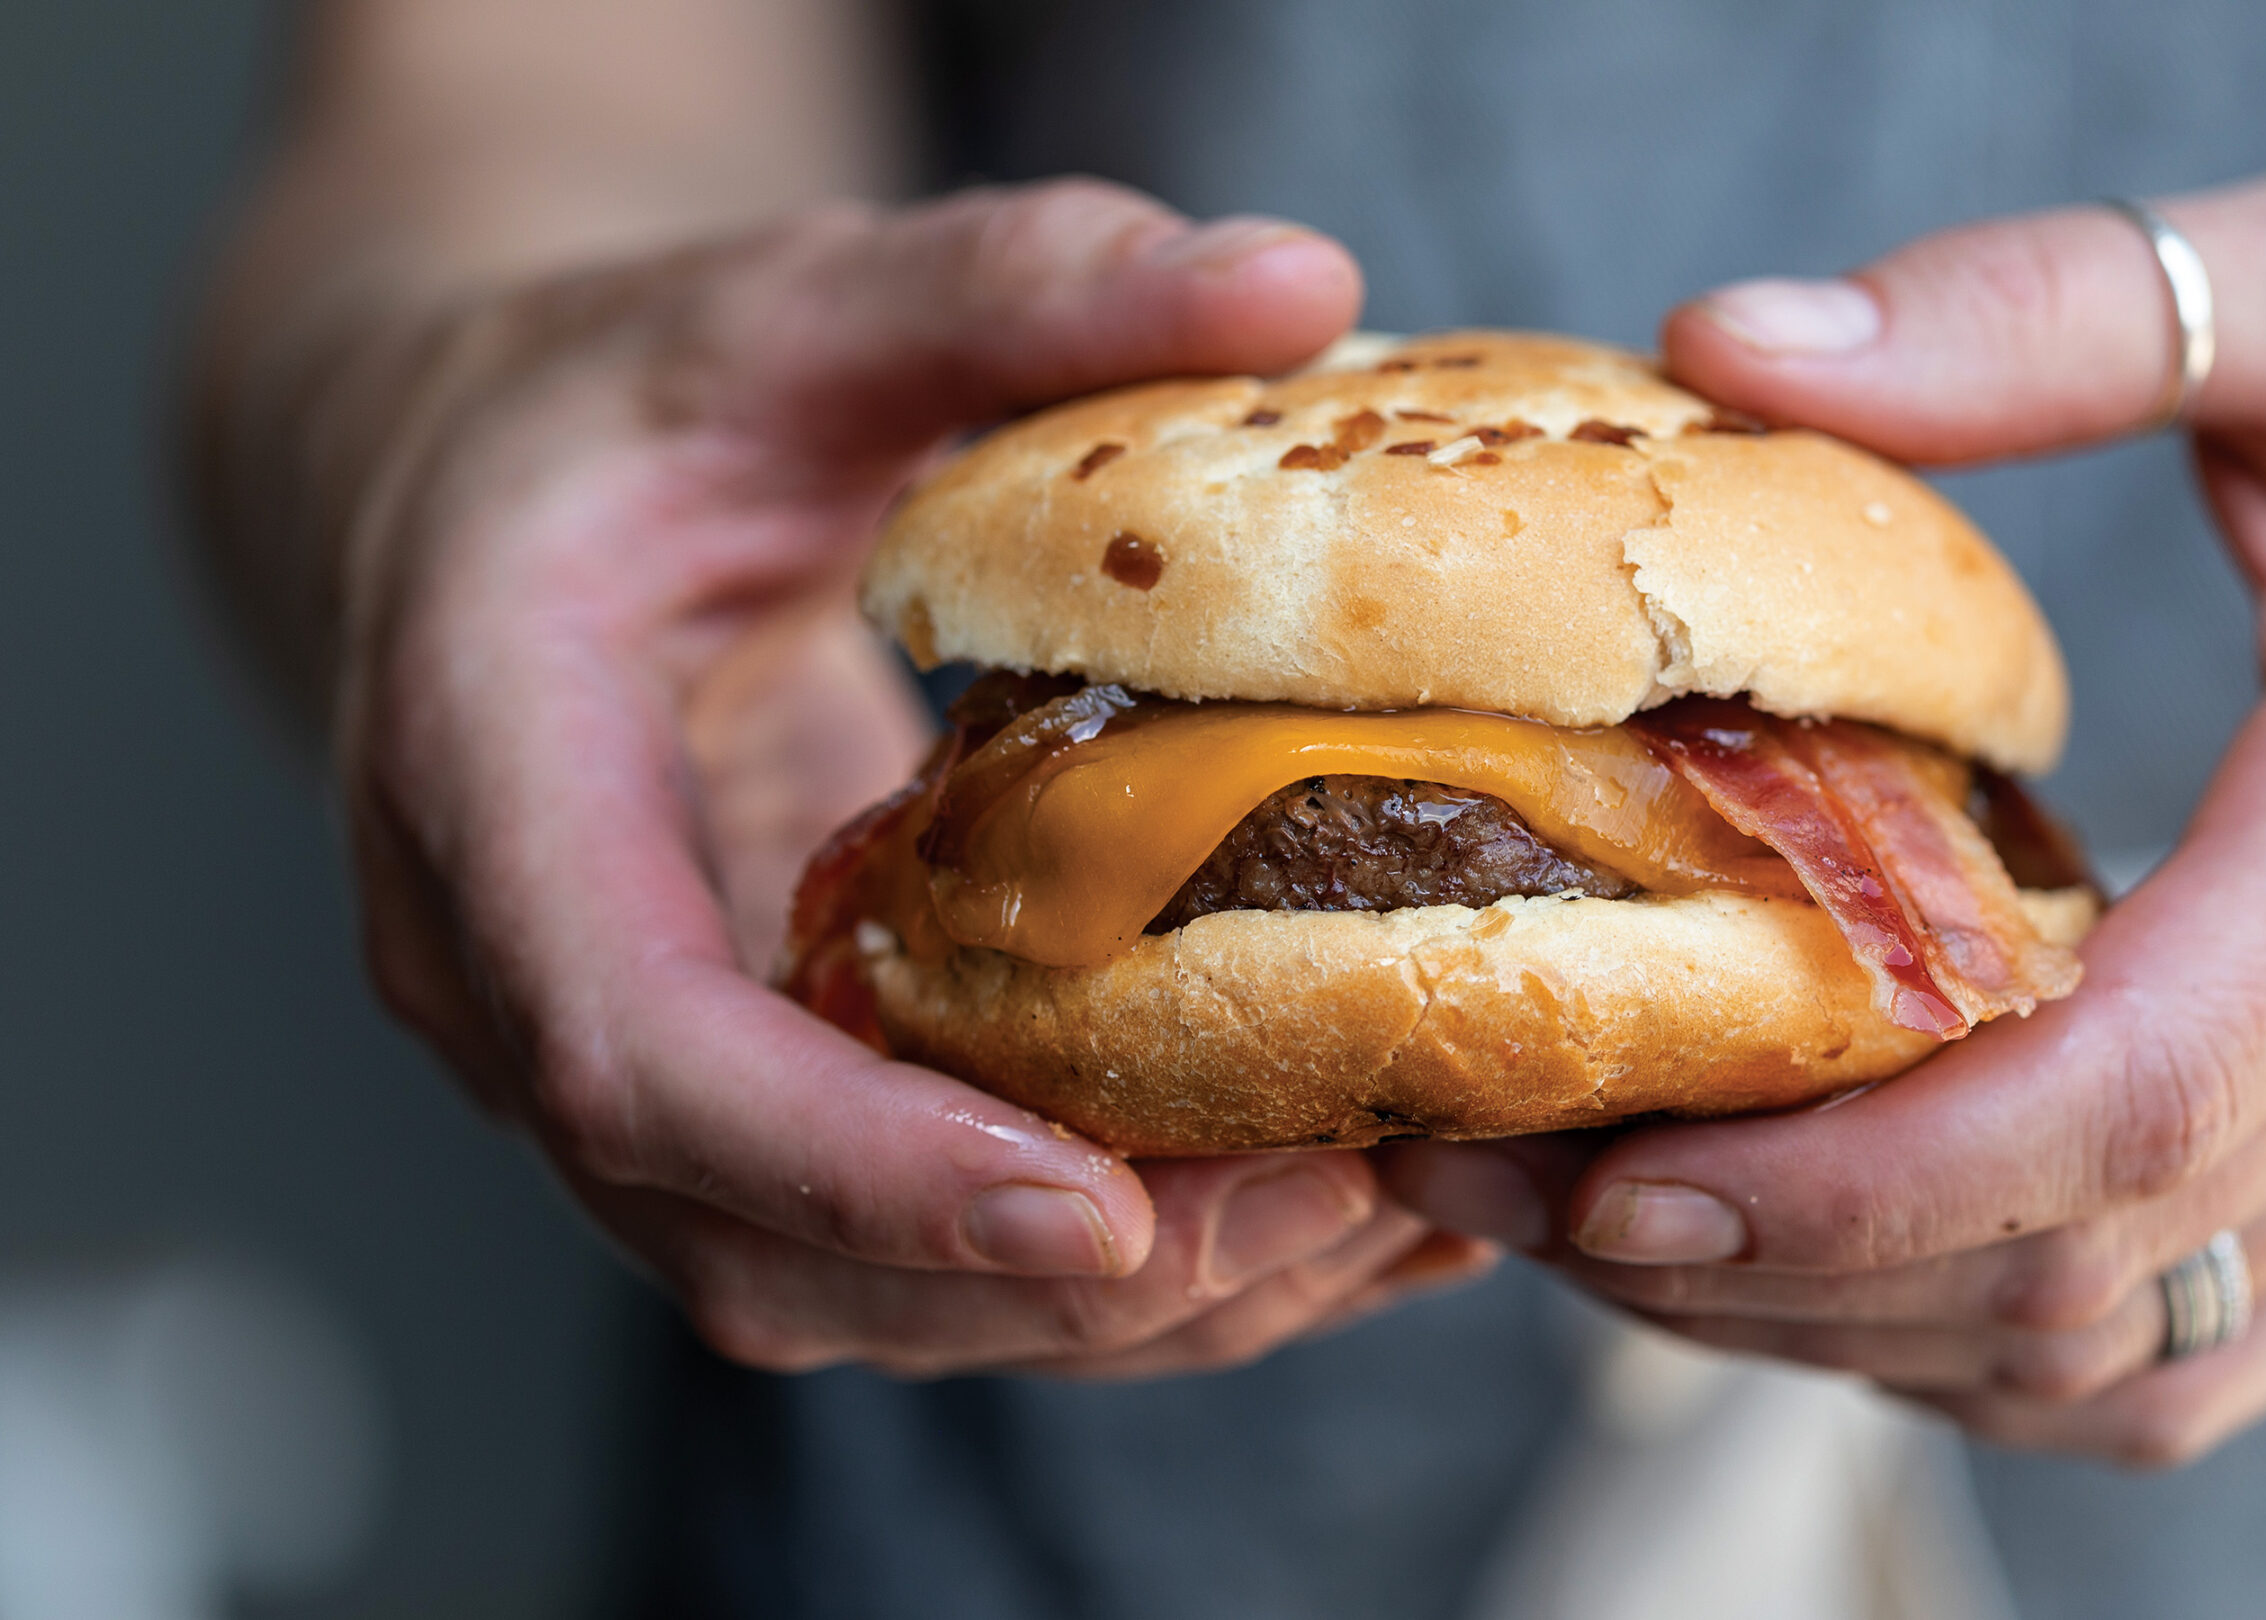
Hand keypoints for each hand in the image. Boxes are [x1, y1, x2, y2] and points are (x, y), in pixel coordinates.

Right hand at [336, 178, 1488, 1376]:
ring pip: (833, 1288)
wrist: (478, 493)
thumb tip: (1296, 276)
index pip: (637, 1051)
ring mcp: (622, 1064)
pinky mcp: (733, 1097)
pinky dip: (1087, 1260)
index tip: (1094, 1214)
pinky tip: (1291, 1196)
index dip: (859, 1163)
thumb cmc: (626, 403)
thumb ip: (1015, 285)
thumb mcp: (800, 303)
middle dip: (1036, 1274)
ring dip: (1088, 1303)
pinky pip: (889, 1243)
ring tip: (1349, 1220)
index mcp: (489, 781)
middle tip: (1317, 1212)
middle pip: (755, 1237)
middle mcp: (525, 981)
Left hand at [1386, 165, 2265, 1461]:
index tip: (1627, 1180)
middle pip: (2076, 1269)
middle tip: (1510, 1188)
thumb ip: (2052, 311)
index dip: (1868, 1179)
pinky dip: (1982, 1351)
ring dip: (1841, 1326)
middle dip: (1766, 1272)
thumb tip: (1736, 348)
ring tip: (1611, 1228)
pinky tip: (1828, 1269)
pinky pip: (2187, 1359)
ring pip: (2108, 1354)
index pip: (2137, 1096)